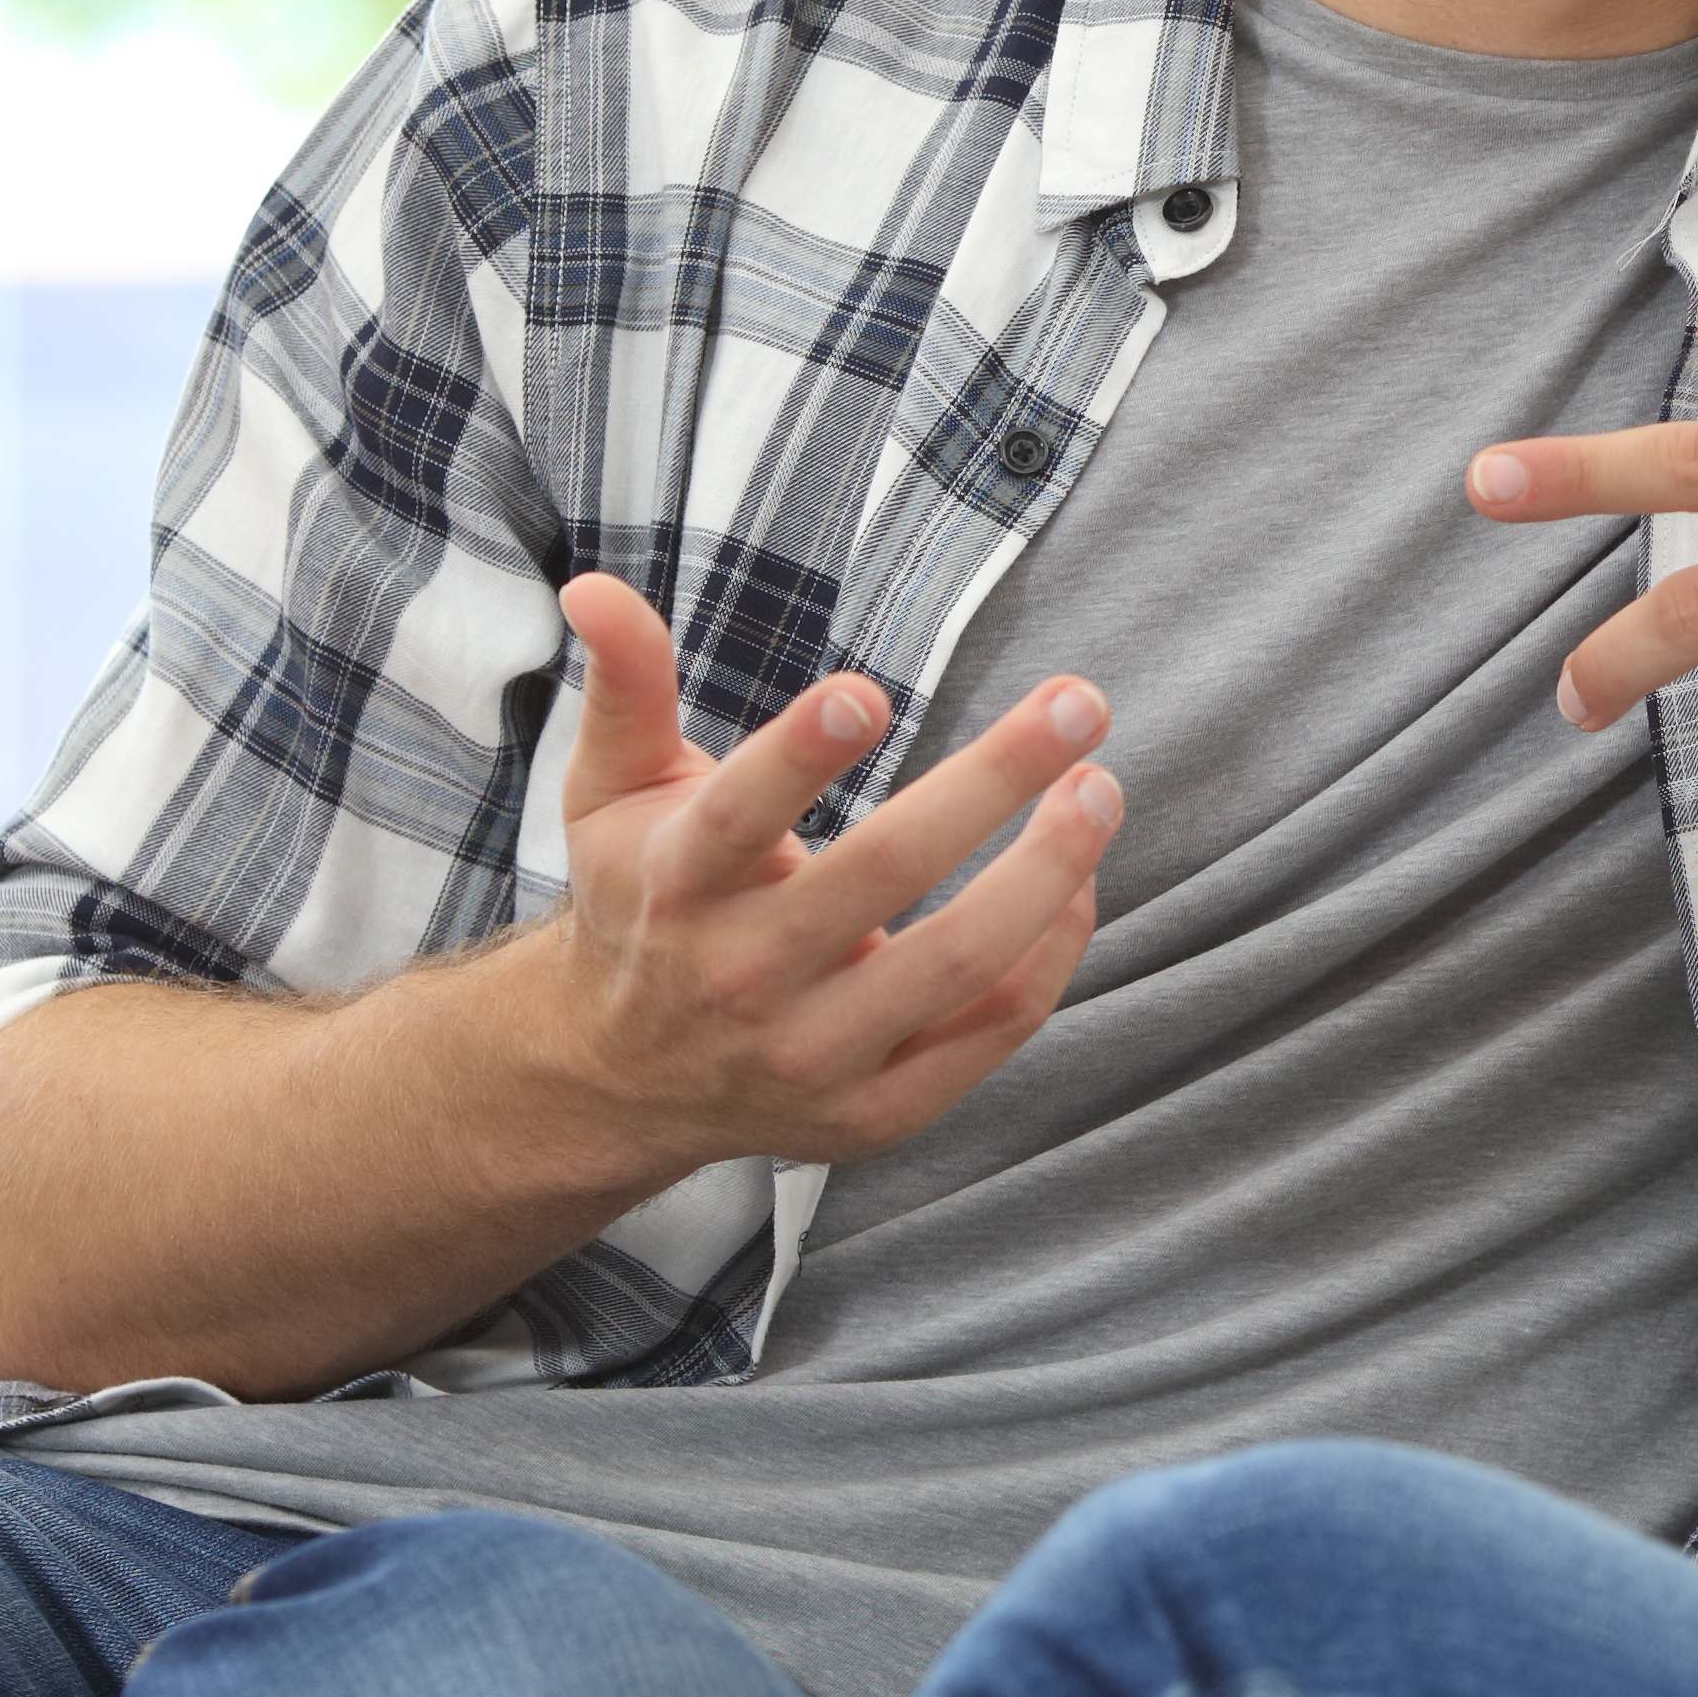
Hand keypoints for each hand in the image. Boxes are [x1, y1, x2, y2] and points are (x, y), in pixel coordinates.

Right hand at [536, 575, 1120, 1174]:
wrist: (616, 1079)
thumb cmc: (643, 902)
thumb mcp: (610, 793)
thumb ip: (626, 687)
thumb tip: (597, 584)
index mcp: (676, 884)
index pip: (738, 816)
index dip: (799, 756)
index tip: (865, 693)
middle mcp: (742, 976)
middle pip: (883, 872)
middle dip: (994, 779)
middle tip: (1079, 700)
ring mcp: (813, 1054)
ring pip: (959, 962)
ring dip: (1049, 869)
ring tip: (1101, 788)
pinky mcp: (873, 1111)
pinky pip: (989, 1030)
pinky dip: (1049, 954)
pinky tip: (1077, 884)